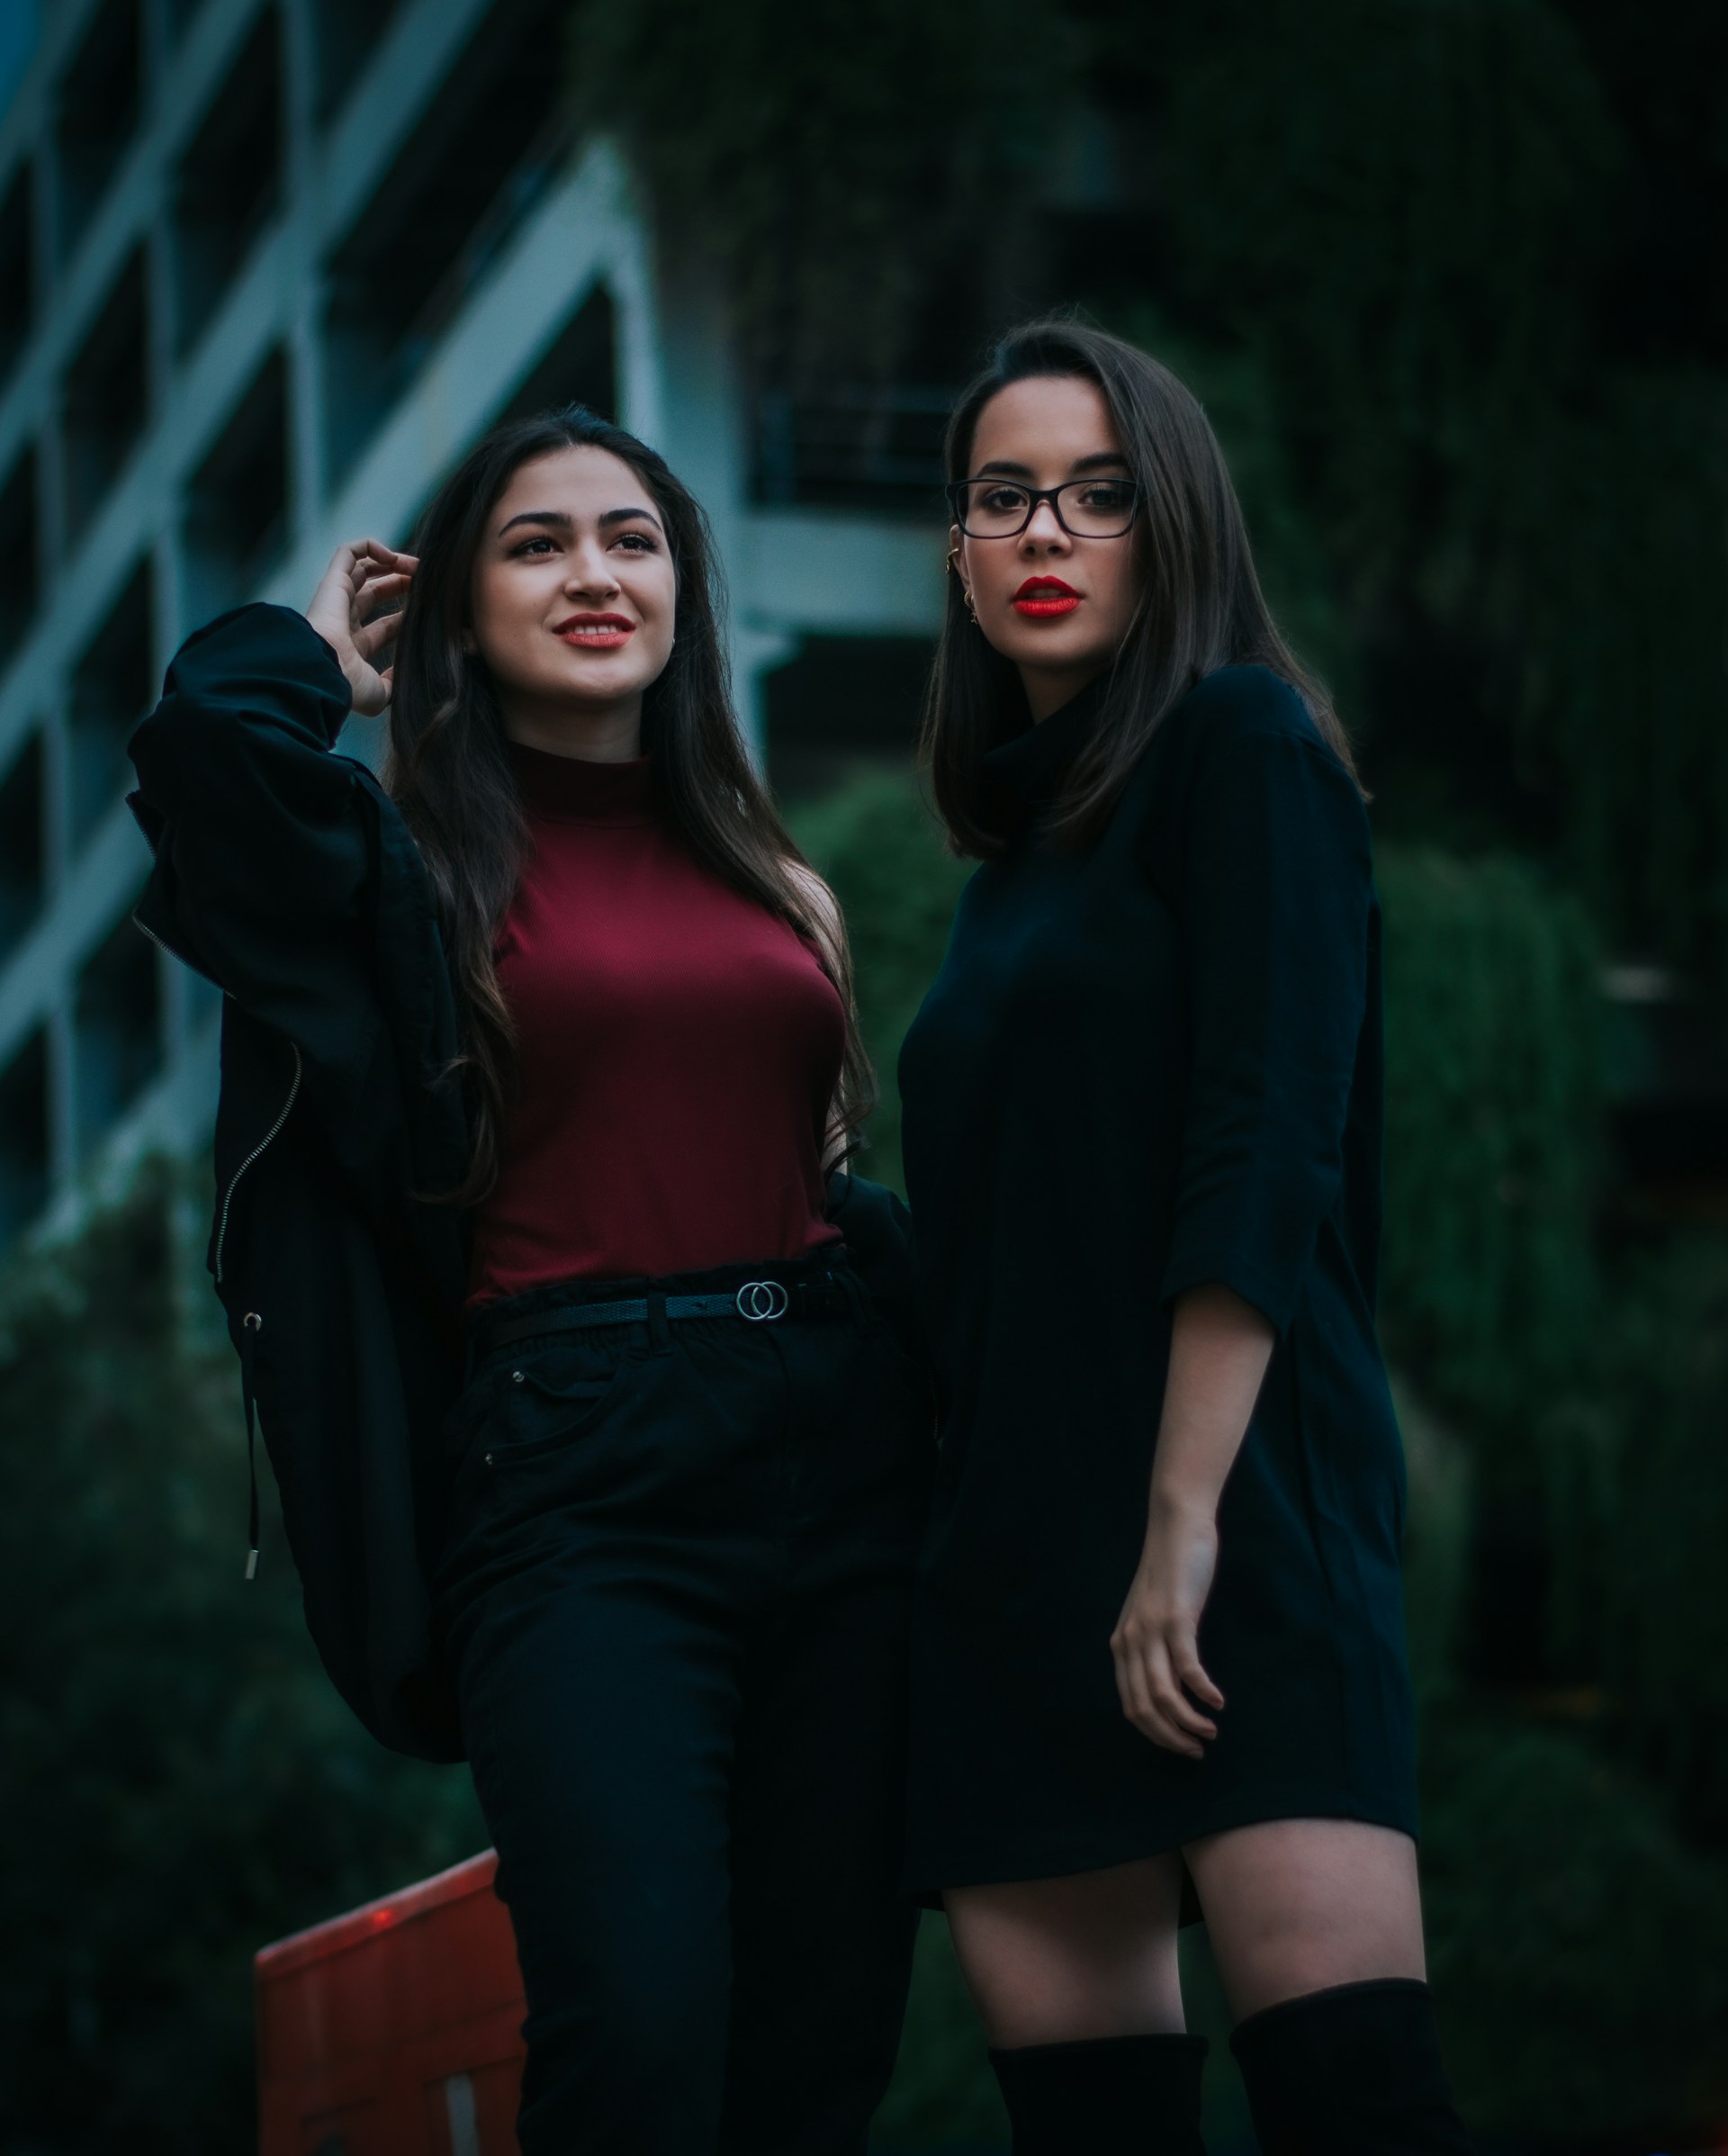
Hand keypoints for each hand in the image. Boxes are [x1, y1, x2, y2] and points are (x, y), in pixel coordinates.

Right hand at [306, 539, 418, 714]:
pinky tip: (393, 557)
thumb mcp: (380, 693)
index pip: (384, 627)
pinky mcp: (333, 581)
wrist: (325, 671)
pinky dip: (369, 547)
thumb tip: (404, 676)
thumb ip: (394, 684)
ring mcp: (336, 599)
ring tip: (416, 567)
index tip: (429, 614)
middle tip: (425, 584)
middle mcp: (343, 621)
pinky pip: (348, 552)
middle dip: (401, 585)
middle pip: (375, 594)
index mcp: (353, 647)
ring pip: (364, 570)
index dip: (405, 618)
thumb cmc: (350, 685)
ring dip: (391, 564)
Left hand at [1110, 1494, 1225, 1757]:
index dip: (1156, 1734)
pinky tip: (1217, 1701)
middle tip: (1198, 1749)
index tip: (1181, 1745)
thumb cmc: (1170, 1572)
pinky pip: (1187, 1668)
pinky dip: (1202, 1691)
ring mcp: (1151, 1631)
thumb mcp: (1153, 1614)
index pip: (1130, 1705)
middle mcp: (1130, 1641)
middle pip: (1144, 1709)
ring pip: (1163, 1696)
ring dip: (1187, 1722)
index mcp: (1122, 1644)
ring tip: (1210, 1732)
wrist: (1175, 1526)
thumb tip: (1172, 1688)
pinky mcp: (1176, 1618)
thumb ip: (1154, 1647)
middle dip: (1171, 1738)